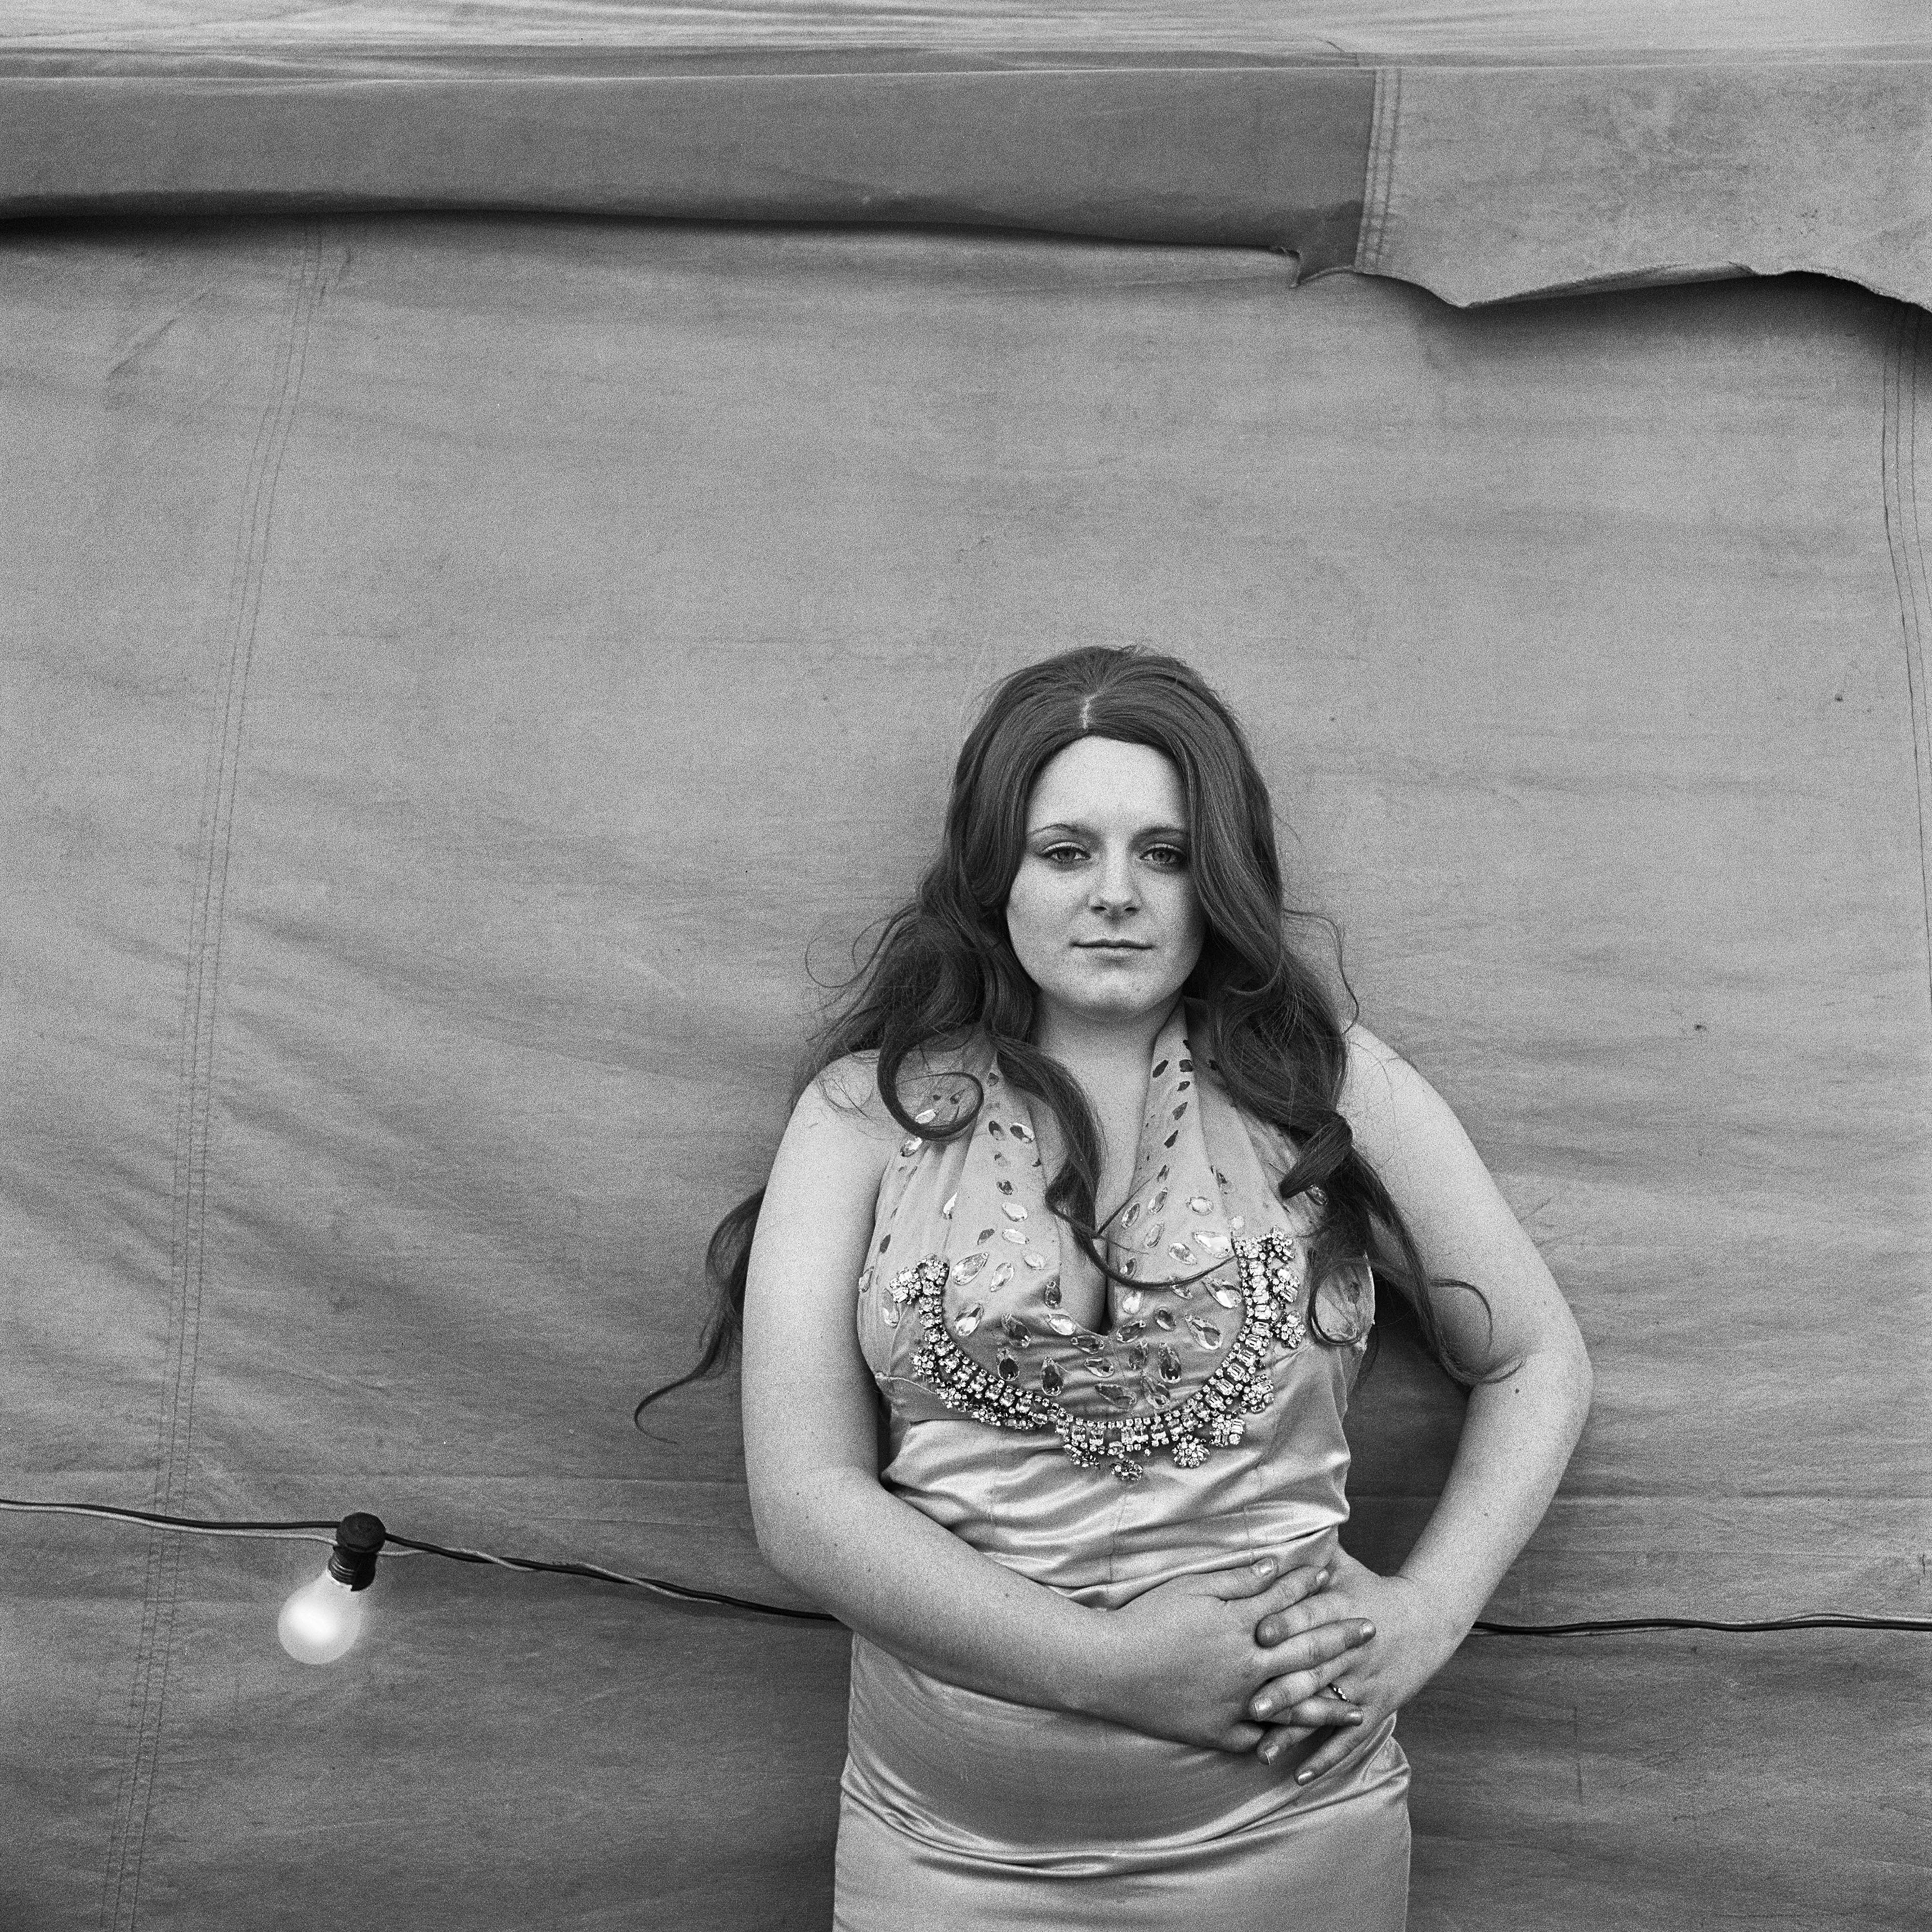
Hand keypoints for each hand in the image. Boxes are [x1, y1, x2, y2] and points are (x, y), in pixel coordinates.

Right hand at [1092, 1556, 1369, 1752]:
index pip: (1285, 1603)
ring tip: (1359, 1709)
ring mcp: (1235, 1705)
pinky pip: (1258, 1739)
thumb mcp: (1192, 1588)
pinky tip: (1300, 1742)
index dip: (1309, 1587)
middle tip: (1371, 1631)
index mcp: (1240, 1628)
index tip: (1333, 1578)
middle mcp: (1247, 1669)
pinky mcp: (1217, 1733)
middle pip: (1303, 1653)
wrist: (1109, 1669)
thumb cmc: (1147, 1619)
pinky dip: (1281, 1741)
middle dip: (1339, 1639)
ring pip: (1294, 1708)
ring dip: (1329, 1706)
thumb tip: (1275, 1568)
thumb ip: (1238, 1582)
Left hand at [1245, 1550, 1462, 1782]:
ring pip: (1326, 1709)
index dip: (1286, 1624)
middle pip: (1315, 1668)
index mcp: (1341, 1608)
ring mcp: (1364, 1682)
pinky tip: (1300, 1776)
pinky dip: (1326, 1758)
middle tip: (1249, 1705)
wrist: (1427, 1619)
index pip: (1311, 1617)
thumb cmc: (1372, 1589)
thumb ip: (1309, 1552)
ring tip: (1262, 1750)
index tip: (1257, 1635)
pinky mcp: (1375, 1707)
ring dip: (1295, 1731)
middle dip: (1283, 1688)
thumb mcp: (1344, 1566)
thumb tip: (1270, 1530)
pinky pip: (1348, 1737)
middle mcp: (1351, 1648)